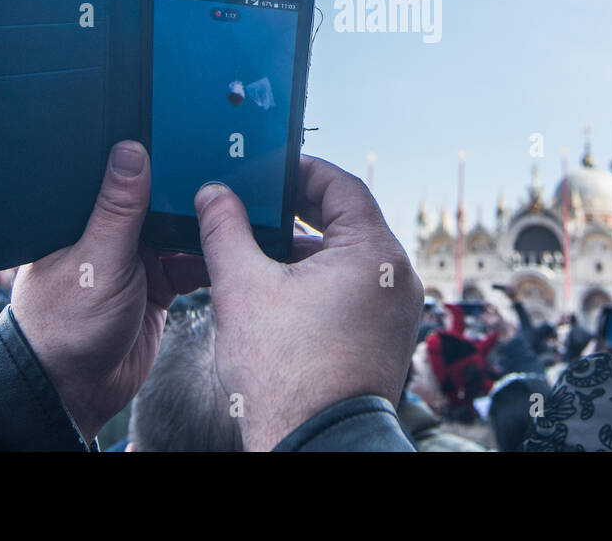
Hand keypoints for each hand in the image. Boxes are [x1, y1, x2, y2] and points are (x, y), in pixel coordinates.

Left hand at [11, 142, 205, 442]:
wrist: (74, 391)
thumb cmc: (65, 325)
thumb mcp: (98, 258)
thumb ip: (119, 208)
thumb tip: (131, 150)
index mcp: (84, 217)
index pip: (121, 174)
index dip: (151, 156)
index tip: (186, 136)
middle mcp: (110, 233)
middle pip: (158, 200)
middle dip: (188, 193)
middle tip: (224, 174)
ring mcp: (136, 260)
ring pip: (180, 231)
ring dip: (203, 228)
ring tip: (235, 213)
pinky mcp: (157, 286)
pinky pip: (191, 264)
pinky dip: (209, 261)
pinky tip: (228, 252)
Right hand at [194, 155, 423, 450]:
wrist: (313, 443)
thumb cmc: (287, 374)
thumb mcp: (243, 287)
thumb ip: (225, 230)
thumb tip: (214, 195)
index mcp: (376, 254)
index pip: (342, 186)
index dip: (301, 171)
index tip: (269, 168)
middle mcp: (397, 277)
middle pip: (346, 221)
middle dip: (296, 211)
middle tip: (255, 202)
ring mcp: (395, 310)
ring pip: (347, 257)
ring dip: (303, 248)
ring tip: (255, 247)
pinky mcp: (384, 336)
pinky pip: (353, 289)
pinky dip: (318, 279)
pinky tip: (276, 287)